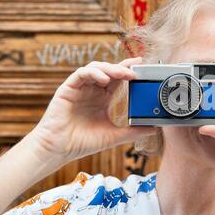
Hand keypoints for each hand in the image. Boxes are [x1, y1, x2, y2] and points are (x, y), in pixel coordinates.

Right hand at [30, 57, 154, 163]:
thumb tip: (154, 129)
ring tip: (123, 74)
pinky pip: (81, 74)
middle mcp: (92, 90)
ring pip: (96, 68)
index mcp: (103, 98)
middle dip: (123, 68)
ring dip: (110, 68)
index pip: (118, 79)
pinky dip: (94, 73)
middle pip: (109, 70)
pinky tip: (104, 79)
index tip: (143, 65)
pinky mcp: (68, 88)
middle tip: (136, 70)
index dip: (129, 71)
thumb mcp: (114, 136)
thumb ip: (133, 131)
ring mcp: (80, 88)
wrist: (59, 150)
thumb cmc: (83, 142)